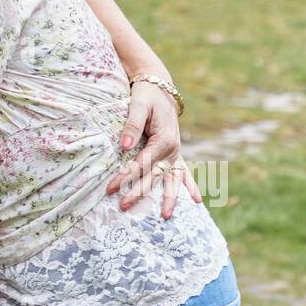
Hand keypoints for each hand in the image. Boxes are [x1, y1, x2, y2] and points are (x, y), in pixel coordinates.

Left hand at [105, 80, 201, 217]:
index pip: (141, 164)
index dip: (124, 177)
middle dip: (139, 193)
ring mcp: (176, 153)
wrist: (160, 89)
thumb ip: (132, 124)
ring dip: (170, 198)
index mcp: (163, 140)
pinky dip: (190, 186)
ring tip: (167, 216)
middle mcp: (172, 149)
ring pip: (172, 179)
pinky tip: (196, 201)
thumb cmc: (147, 96)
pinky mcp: (175, 153)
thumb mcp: (138, 104)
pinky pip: (184, 172)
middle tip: (124, 207)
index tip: (110, 189)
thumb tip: (125, 145)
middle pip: (155, 176)